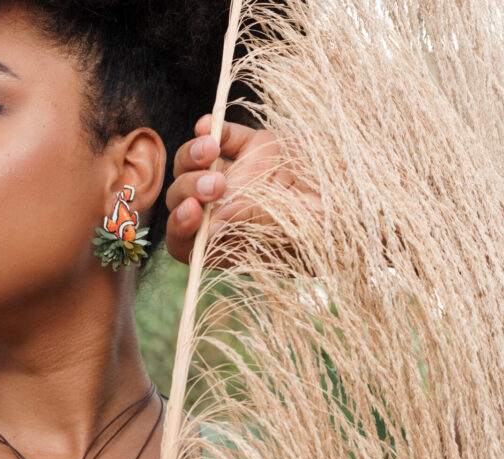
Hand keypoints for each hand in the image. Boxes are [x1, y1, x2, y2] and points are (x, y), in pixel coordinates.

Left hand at [165, 114, 322, 264]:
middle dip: (190, 189)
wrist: (366, 199)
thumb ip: (255, 224)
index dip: (180, 228)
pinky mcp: (254, 147)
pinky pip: (224, 136)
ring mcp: (237, 177)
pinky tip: (208, 126)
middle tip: (215, 185)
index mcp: (227, 244)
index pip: (185, 242)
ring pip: (194, 166)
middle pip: (183, 200)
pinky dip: (211, 129)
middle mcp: (224, 212)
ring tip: (209, 151)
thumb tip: (215, 221)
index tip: (193, 212)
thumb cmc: (333, 229)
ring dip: (193, 158)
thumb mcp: (296, 231)